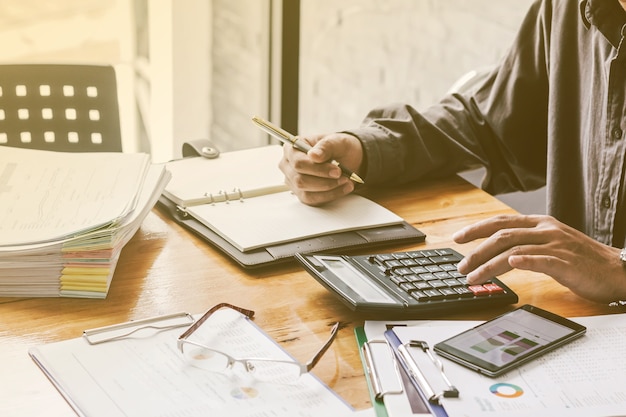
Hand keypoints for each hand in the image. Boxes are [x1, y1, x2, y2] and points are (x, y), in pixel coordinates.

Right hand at [279, 132, 363, 205]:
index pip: (298, 163)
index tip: (337, 170)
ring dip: (329, 189)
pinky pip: (313, 200)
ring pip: (306, 193)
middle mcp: (289, 166)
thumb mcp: (335, 141)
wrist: (346, 158)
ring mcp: (294, 182)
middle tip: (343, 176)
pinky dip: (331, 196)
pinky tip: (343, 188)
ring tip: (346, 181)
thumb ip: (325, 146)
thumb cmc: (337, 147)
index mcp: (291, 149)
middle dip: (324, 181)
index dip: (317, 169)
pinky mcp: (302, 194)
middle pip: (300, 180)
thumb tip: (313, 155)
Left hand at [452, 214, 625, 302]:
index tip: (457, 238)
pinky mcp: (567, 262)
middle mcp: (546, 230)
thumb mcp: (552, 243)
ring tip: (474, 276)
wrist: (618, 270)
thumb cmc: (583, 260)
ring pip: (514, 249)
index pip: (501, 221)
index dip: (476, 228)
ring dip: (489, 264)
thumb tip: (499, 253)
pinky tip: (509, 264)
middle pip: (502, 235)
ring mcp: (556, 245)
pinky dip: (524, 260)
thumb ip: (528, 243)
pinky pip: (542, 259)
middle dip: (476, 250)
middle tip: (461, 266)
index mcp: (541, 223)